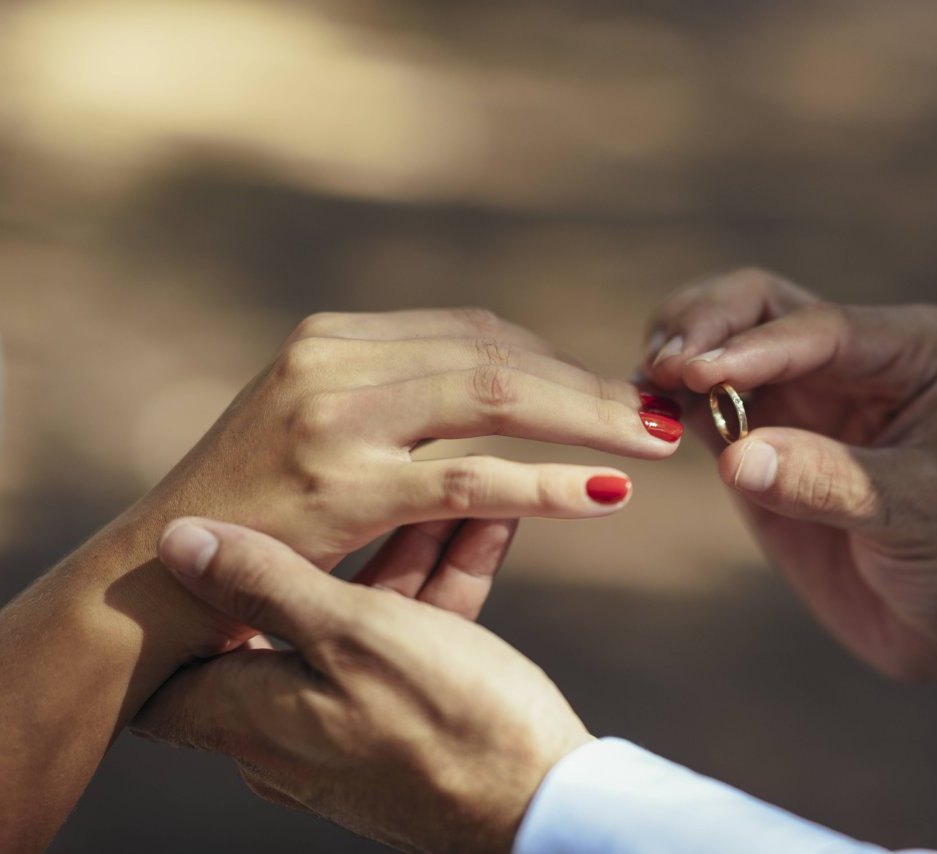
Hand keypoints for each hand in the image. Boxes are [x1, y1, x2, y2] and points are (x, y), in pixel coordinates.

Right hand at [110, 308, 682, 657]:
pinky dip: (547, 484)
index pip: (474, 331)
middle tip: (663, 412)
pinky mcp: (337, 487)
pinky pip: (468, 479)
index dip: (556, 360)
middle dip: (589, 385)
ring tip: (655, 443)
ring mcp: (333, 419)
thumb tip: (499, 387)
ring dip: (587, 421)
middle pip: (497, 354)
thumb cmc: (250, 511)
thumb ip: (396, 398)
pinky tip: (605, 495)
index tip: (614, 389)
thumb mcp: (317, 428)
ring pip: (493, 400)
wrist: (154, 579)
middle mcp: (333, 361)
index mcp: (334, 339)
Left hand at [133, 518, 589, 852]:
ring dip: (406, 553)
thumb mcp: (354, 634)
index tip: (218, 529)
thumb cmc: (448, 723)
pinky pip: (408, 643)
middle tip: (369, 480)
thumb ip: (265, 584)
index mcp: (252, 714)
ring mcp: (350, 731)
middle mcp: (287, 732)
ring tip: (452, 489)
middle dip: (335, 540)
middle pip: (287, 616)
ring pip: (361, 621)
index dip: (185, 593)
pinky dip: (439, 589)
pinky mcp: (408, 728)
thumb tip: (176, 543)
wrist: (545, 806)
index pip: (176, 658)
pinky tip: (482, 526)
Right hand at [642, 269, 936, 723]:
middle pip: (757, 306)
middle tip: (663, 365)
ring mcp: (800, 396)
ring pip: (720, 343)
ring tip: (645, 386)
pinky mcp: (760, 440)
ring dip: (677, 354)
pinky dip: (668, 402)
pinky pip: (702, 405)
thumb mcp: (919, 516)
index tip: (696, 372)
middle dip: (704, 326)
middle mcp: (849, 358)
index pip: (817, 327)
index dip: (752, 347)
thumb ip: (828, 482)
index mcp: (909, 350)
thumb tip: (737, 457)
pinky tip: (642, 414)